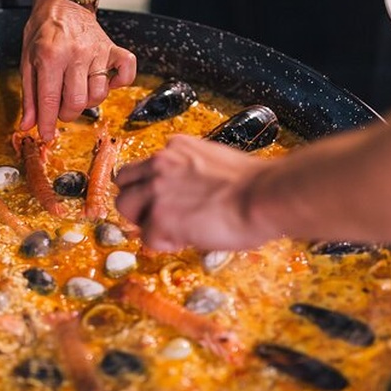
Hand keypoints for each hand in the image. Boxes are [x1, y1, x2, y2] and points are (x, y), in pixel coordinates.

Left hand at [21, 0, 135, 141]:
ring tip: (77, 91)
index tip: (46, 136)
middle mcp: (76, 54)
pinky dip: (119, 82)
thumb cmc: (43, 31)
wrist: (64, 1)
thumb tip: (27, 125)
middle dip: (67, 115)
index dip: (47, 123)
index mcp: (50, 56)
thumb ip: (29, 95)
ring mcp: (97, 51)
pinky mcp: (112, 49)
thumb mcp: (27, 60)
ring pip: (99, 94)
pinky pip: (127, 71)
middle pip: (76, 102)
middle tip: (60, 109)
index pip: (49, 100)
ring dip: (88, 101)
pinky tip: (105, 81)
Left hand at [115, 135, 269, 250]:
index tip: (170, 199)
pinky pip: (147, 237)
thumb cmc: (255, 185)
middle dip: (138, 201)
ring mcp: (156, 188)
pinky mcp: (160, 216)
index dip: (152, 186)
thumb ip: (191, 171)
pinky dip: (165, 243)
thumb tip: (185, 192)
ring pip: (125, 206)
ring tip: (176, 230)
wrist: (267, 196)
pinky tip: (190, 238)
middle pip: (123, 182)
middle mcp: (161, 162)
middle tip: (162, 217)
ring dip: (145, 222)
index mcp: (177, 147)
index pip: (145, 165)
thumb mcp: (216, 162)